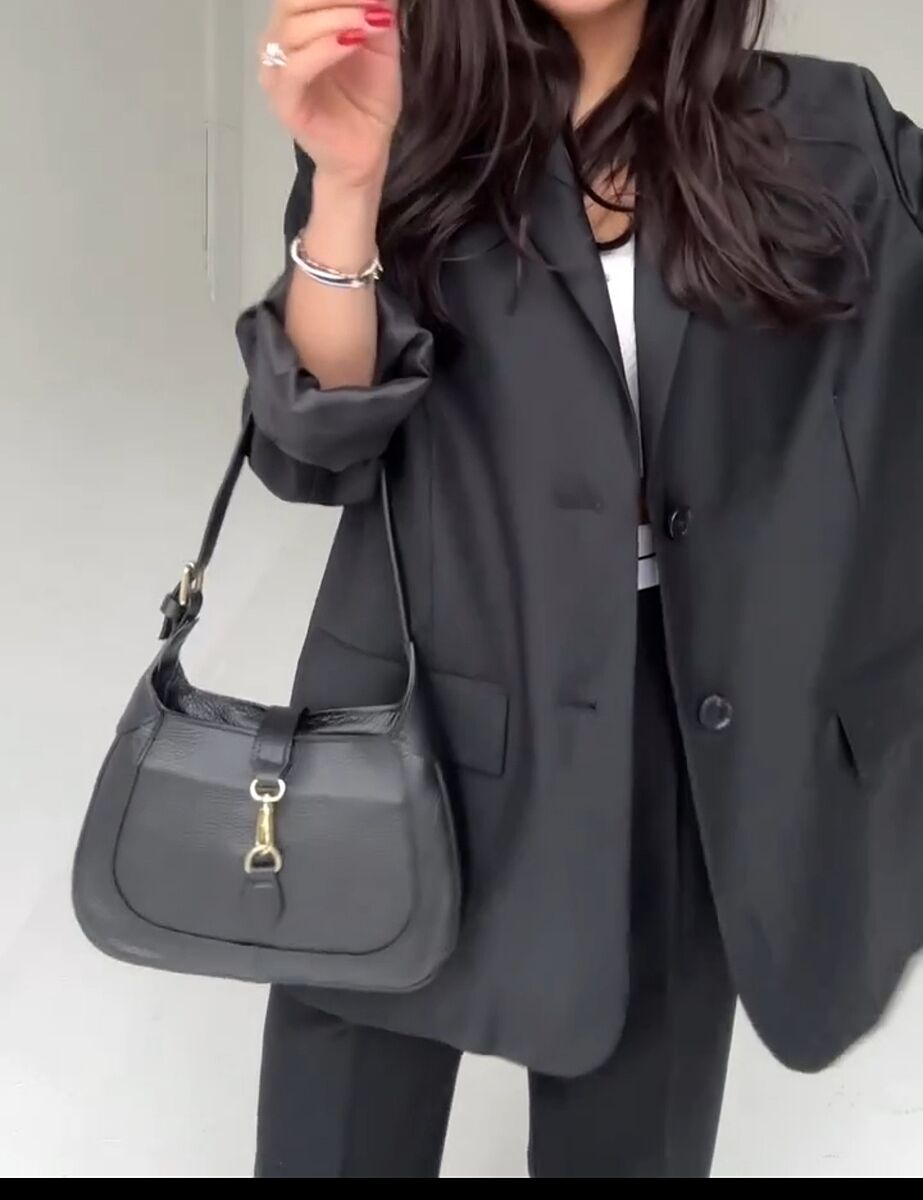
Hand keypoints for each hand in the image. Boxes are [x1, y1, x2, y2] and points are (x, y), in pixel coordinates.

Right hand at [259, 2, 401, 187]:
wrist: (366, 151)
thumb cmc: (368, 100)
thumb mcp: (380, 44)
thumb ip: (376, 10)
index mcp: (297, 24)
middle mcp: (279, 42)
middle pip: (293, 1)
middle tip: (374, 1)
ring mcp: (277, 72)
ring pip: (293, 29)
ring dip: (337, 18)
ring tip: (372, 21)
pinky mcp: (284, 102)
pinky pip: (295, 67)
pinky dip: (325, 49)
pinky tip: (353, 43)